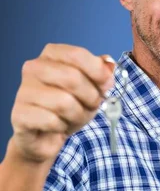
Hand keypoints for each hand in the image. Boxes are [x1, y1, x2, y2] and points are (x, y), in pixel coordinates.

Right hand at [10, 44, 114, 162]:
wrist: (45, 135)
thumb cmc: (68, 108)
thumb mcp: (91, 89)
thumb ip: (101, 74)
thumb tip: (109, 65)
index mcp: (51, 55)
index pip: (77, 54)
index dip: (98, 72)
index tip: (108, 84)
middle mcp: (34, 68)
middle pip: (73, 78)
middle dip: (91, 97)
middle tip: (92, 106)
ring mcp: (24, 91)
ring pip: (64, 102)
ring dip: (78, 115)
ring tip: (74, 118)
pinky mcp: (20, 114)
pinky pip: (52, 121)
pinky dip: (62, 127)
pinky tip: (58, 127)